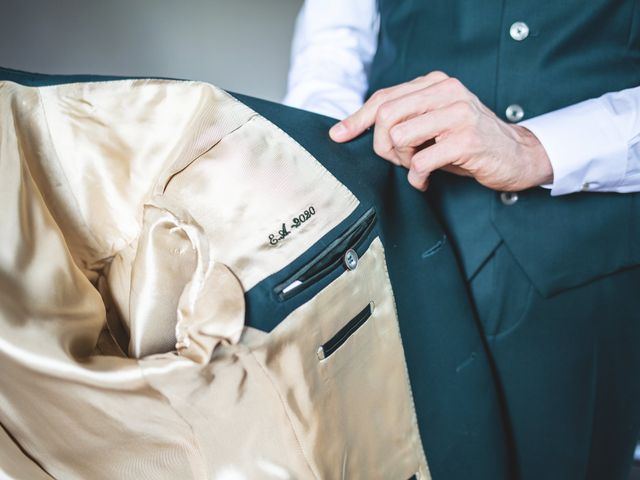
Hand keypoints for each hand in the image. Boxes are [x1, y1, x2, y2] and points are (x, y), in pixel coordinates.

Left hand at [329, 71, 552, 191]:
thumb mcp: (433, 122)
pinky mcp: (466, 140)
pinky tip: (425, 181)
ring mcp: (457, 114)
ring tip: (417, 167)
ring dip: (401, 161)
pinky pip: (420, 162)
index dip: (356, 119)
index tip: (338, 136)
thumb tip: (352, 128)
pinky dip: (416, 179)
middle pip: (386, 115)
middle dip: (381, 145)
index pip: (384, 97)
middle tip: (397, 160)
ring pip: (399, 137)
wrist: (516, 155)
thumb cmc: (467, 142)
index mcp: (435, 83)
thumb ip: (403, 118)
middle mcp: (446, 91)